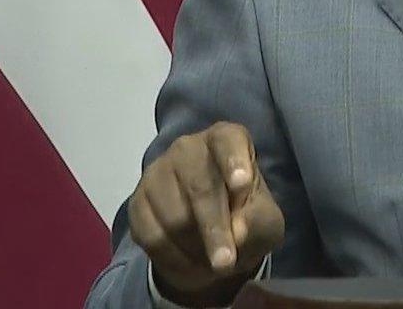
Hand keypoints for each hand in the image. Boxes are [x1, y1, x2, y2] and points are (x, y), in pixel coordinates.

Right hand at [128, 122, 284, 304]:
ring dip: (196, 248)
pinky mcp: (137, 202)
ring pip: (174, 217)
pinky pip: (153, 236)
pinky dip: (174, 258)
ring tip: (214, 262)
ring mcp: (157, 173)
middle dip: (214, 229)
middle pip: (199, 187)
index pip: (228, 142)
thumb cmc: (246, 216)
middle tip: (226, 262)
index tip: (243, 183)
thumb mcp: (265, 221)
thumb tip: (239, 232)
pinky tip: (190, 262)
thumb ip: (258, 221)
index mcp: (226, 140)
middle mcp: (188, 148)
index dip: (234, 162)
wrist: (211, 237)